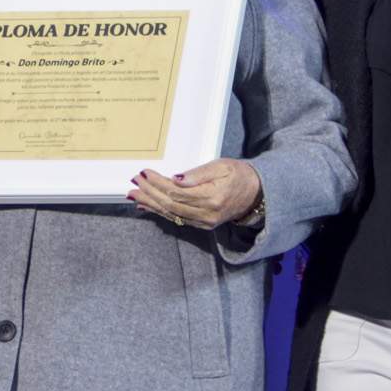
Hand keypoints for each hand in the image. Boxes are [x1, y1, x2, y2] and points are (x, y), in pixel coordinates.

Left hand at [129, 160, 261, 230]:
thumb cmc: (240, 175)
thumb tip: (175, 178)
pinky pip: (177, 219)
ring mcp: (204, 222)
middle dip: (149, 193)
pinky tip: (147, 207)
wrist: (256, 194)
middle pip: (170, 204)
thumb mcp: (222, 166)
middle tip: (134, 183)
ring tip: (134, 195)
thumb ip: (198, 174)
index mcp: (212, 197)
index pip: (176, 191)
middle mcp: (206, 213)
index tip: (145, 173)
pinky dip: (160, 212)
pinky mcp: (202, 224)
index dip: (158, 182)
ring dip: (150, 204)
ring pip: (171, 214)